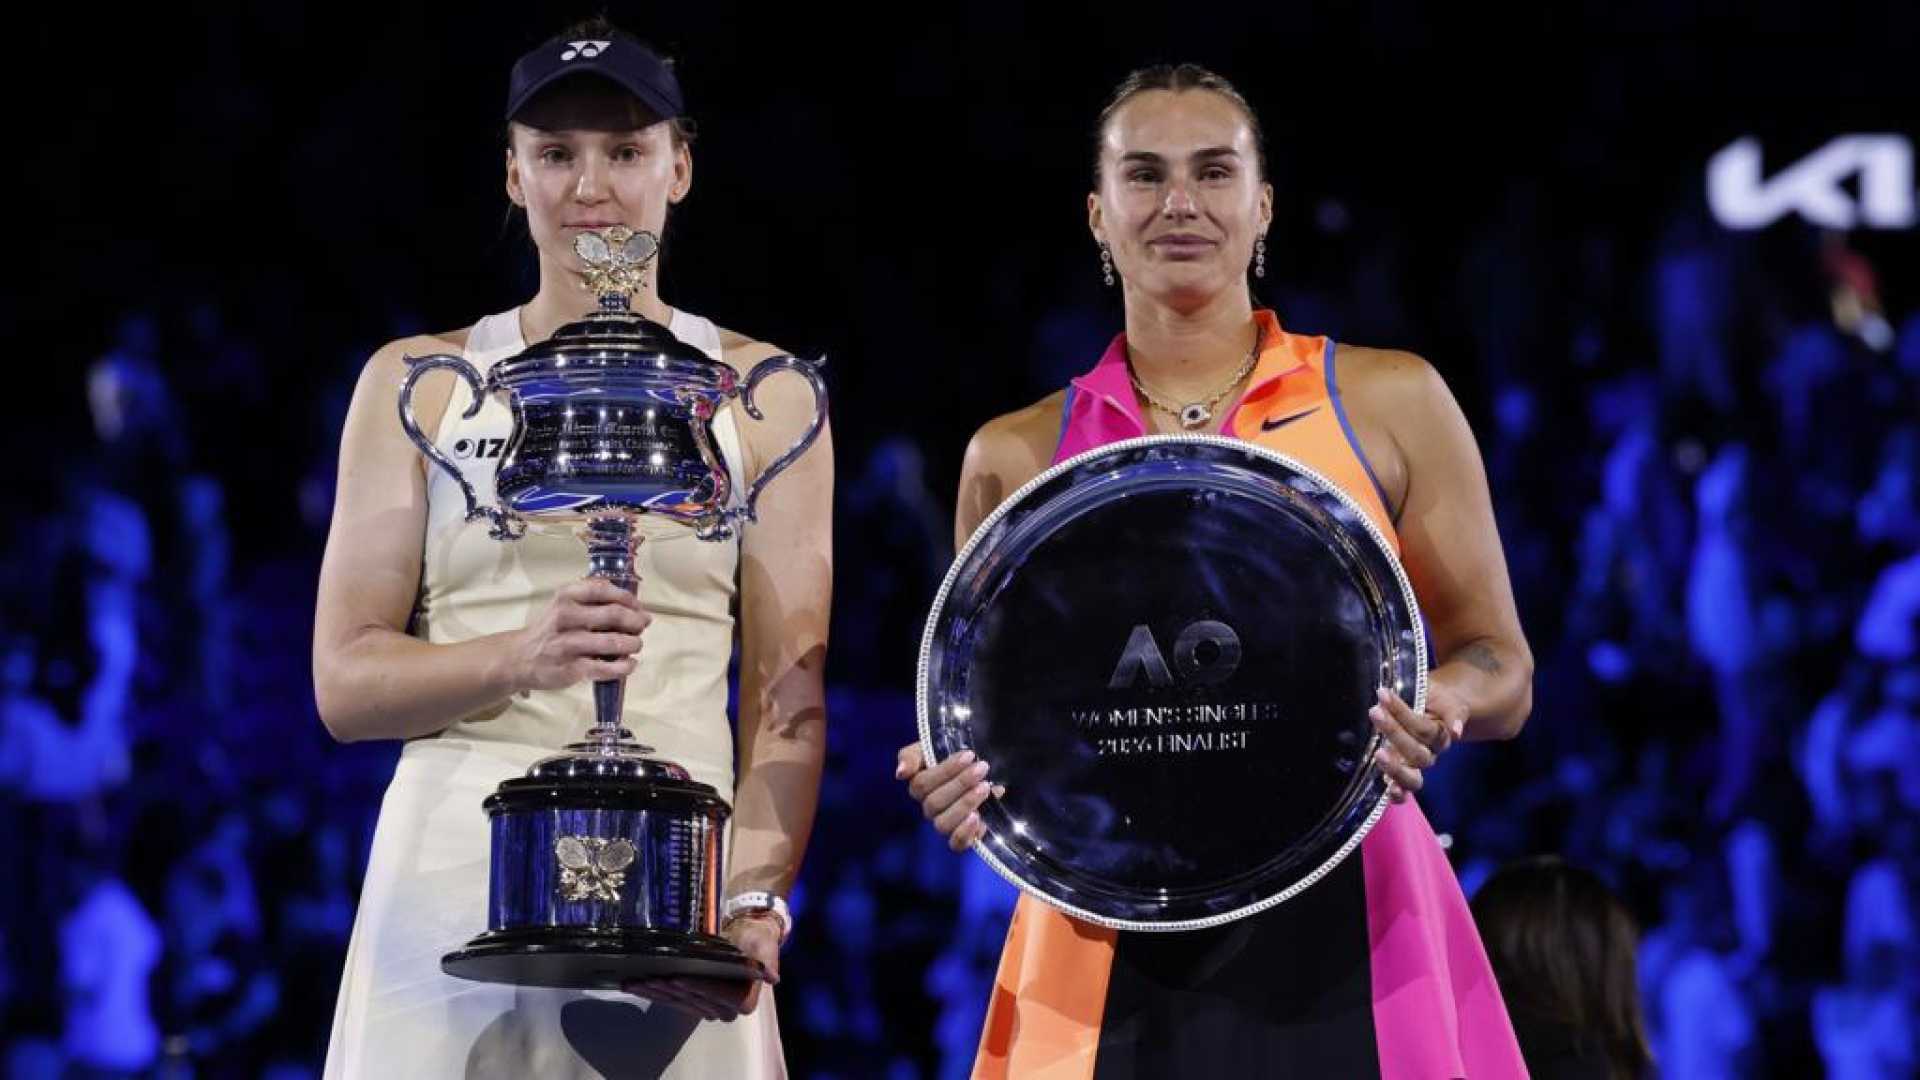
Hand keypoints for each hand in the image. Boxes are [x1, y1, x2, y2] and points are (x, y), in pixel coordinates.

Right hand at [508, 577, 651, 690]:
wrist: (519, 658)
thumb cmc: (551, 629)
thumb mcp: (563, 603)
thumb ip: (592, 596)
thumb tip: (631, 602)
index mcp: (566, 596)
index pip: (604, 590)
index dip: (628, 598)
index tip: (638, 607)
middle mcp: (566, 617)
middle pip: (614, 614)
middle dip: (635, 621)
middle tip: (642, 626)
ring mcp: (568, 644)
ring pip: (613, 642)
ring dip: (633, 643)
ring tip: (636, 644)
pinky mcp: (571, 668)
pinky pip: (605, 668)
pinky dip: (624, 666)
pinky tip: (629, 664)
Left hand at [621, 913, 780, 1021]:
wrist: (747, 936)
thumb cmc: (757, 940)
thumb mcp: (766, 947)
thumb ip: (768, 962)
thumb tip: (773, 977)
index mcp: (744, 1001)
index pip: (717, 994)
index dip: (697, 987)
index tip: (678, 978)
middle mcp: (725, 1010)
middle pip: (692, 999)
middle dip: (669, 989)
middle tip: (649, 977)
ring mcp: (706, 1007)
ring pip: (677, 1002)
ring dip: (654, 993)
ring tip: (635, 982)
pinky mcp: (691, 1001)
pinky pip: (670, 999)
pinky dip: (652, 993)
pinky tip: (635, 986)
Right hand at [896, 743, 1002, 851]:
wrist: (978, 767)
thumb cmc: (951, 755)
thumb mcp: (931, 747)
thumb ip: (911, 756)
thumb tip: (900, 773)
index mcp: (919, 786)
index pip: (922, 783)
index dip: (946, 770)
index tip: (969, 755)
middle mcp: (929, 807)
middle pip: (934, 803)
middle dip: (961, 783)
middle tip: (982, 767)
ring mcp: (944, 823)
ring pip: (943, 824)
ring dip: (965, 805)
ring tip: (985, 788)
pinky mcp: (961, 837)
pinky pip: (956, 844)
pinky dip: (965, 833)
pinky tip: (979, 818)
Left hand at [1369, 684, 1468, 801]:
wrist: (1433, 708)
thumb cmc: (1436, 702)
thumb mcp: (1445, 700)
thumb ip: (1452, 712)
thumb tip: (1456, 730)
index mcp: (1441, 735)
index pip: (1422, 727)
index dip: (1402, 712)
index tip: (1383, 694)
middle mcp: (1430, 755)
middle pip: (1416, 753)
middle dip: (1394, 733)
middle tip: (1375, 712)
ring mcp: (1415, 769)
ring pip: (1412, 778)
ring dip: (1395, 768)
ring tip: (1378, 754)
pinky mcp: (1402, 778)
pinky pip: (1404, 793)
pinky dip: (1397, 795)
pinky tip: (1388, 789)